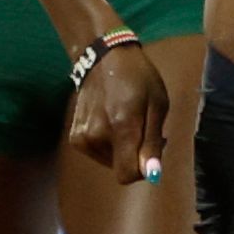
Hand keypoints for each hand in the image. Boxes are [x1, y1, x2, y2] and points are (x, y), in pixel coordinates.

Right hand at [64, 35, 173, 186]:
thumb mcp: (157, 105)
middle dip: (135, 156)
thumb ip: (152, 143)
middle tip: (144, 129)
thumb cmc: (138, 78)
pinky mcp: (76, 137)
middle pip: (120, 168)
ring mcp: (83, 137)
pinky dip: (109, 144)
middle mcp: (97, 135)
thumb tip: (151, 174)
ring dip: (122, 149)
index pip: (127, 174)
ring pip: (110, 162)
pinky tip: (112, 121)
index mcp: (121, 126)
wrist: (104, 59)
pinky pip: (98, 154)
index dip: (143, 170)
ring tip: (128, 122)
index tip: (152, 150)